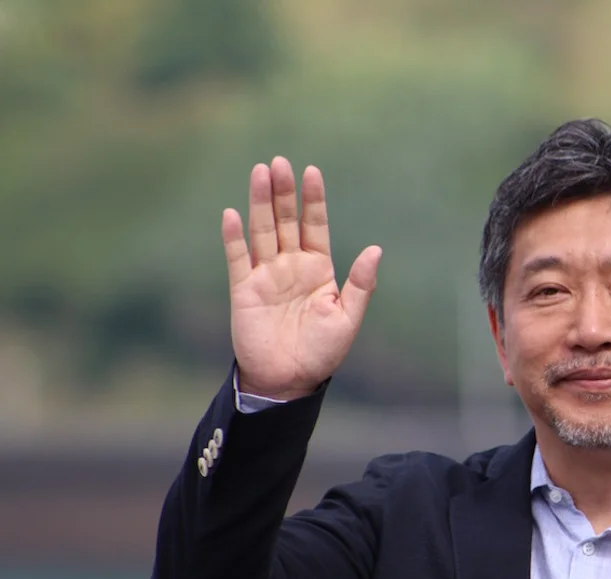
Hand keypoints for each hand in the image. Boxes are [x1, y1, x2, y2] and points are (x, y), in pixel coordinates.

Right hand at [222, 157, 380, 400]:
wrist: (289, 380)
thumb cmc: (322, 352)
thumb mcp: (347, 317)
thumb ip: (360, 283)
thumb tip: (375, 249)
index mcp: (319, 269)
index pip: (315, 225)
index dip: (313, 199)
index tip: (311, 171)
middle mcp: (291, 266)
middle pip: (286, 221)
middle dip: (283, 192)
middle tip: (279, 162)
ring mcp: (266, 276)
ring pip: (262, 231)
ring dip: (259, 203)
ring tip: (259, 173)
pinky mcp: (244, 290)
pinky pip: (237, 259)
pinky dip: (234, 238)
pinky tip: (232, 214)